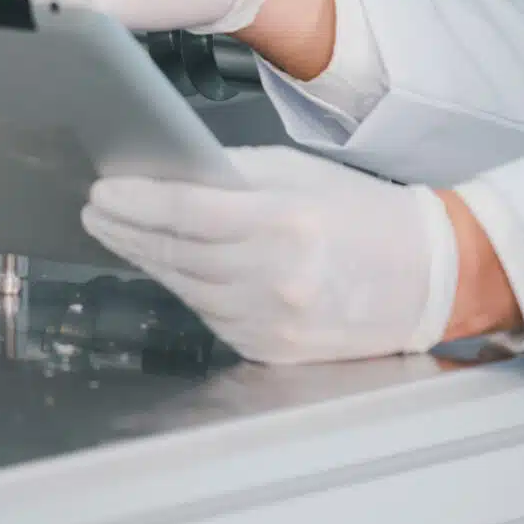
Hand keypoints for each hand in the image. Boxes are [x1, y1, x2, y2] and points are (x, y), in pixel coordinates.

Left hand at [82, 146, 457, 362]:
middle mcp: (276, 279)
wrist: (426, 279)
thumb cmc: (361, 215)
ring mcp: (273, 322)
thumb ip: (228, 175)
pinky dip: (185, 289)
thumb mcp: (296, 173)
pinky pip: (210, 316)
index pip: (185, 212)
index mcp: (284, 223)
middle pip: (176, 253)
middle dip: (126, 230)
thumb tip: (163, 173)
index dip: (134, 201)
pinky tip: (167, 267)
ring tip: (120, 235)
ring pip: (185, 288)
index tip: (102, 190)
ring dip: (147, 260)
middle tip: (97, 212)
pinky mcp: (273, 351)